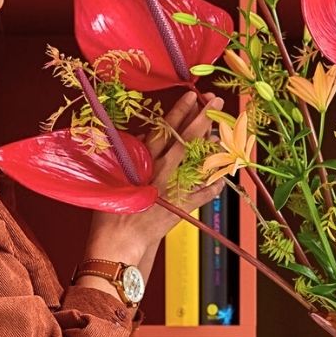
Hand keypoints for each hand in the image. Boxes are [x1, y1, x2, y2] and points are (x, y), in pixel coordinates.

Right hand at [84, 90, 226, 265]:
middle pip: (185, 139)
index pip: (165, 130)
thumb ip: (132, 156)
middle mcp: (162, 171)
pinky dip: (216, 183)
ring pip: (199, 161)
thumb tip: (145, 138)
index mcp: (144, 161)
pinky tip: (225, 176)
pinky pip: (205, 193)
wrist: (117, 241)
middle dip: (202, 118)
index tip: (192, 96)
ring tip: (221, 134)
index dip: (180, 111)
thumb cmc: (110, 209)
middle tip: (215, 102)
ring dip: (212, 146)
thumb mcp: (115, 175)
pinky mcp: (182, 207)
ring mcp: (174, 188)